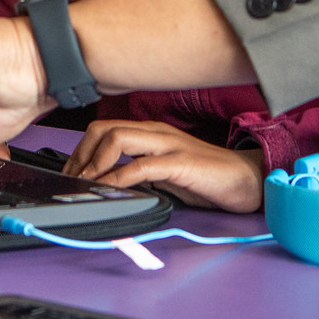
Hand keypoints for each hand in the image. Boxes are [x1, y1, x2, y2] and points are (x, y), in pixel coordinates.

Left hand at [66, 119, 264, 212]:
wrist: (247, 179)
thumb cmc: (206, 178)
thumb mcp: (164, 174)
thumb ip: (139, 173)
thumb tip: (108, 185)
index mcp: (151, 133)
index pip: (104, 130)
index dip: (81, 151)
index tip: (71, 174)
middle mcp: (156, 133)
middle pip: (104, 129)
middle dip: (80, 154)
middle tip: (73, 180)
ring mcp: (169, 144)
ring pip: (118, 138)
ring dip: (94, 162)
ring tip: (86, 183)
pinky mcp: (181, 162)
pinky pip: (142, 165)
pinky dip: (119, 177)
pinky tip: (110, 188)